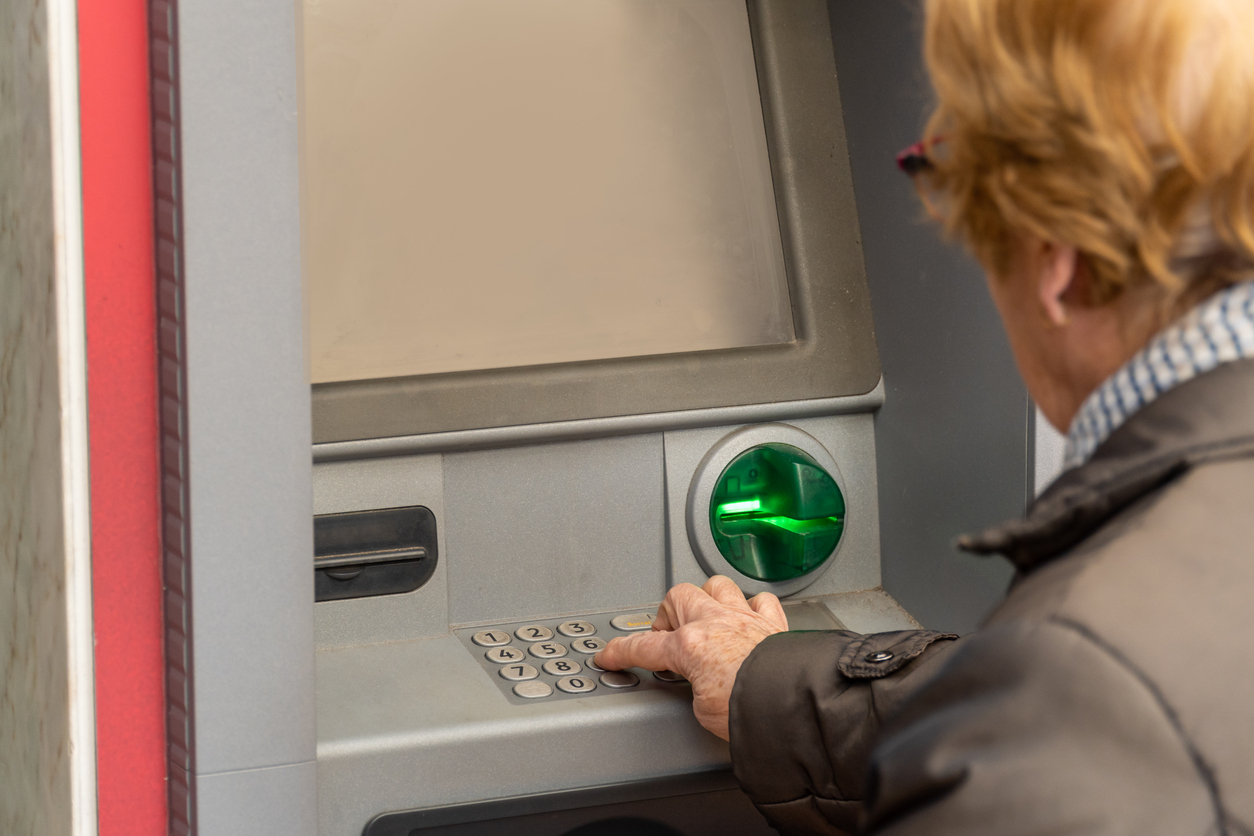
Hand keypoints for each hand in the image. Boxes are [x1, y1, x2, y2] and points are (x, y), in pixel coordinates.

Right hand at [595, 576, 787, 739]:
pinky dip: (752, 606)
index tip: (609, 654)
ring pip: (717, 585)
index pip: (643, 647)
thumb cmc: (752, 710)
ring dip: (707, 598)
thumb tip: (703, 685)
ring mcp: (745, 619)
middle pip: (677, 597)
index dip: (620, 652)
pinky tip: (749, 615)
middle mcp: (715, 623)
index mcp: (689, 647)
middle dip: (667, 613)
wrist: (795, 704)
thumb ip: (695, 688)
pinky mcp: (773, 624)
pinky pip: (761, 600)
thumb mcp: (702, 711)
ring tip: (703, 615)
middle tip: (667, 633)